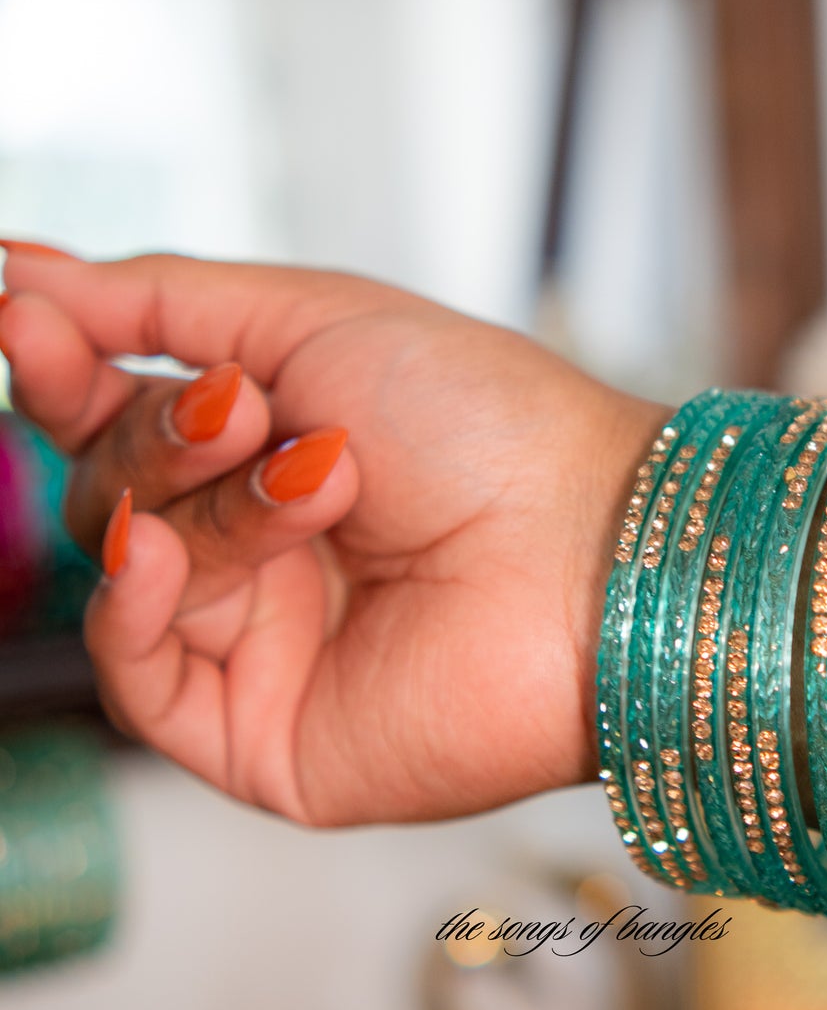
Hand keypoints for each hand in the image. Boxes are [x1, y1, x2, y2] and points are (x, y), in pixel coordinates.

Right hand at [0, 245, 664, 824]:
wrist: (586, 544)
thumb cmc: (487, 424)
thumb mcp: (312, 317)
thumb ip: (157, 300)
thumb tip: (20, 271)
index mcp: (267, 448)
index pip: (114, 408)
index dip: (62, 362)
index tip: (17, 310)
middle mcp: (252, 547)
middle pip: (104, 481)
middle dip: (160, 435)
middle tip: (246, 411)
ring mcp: (253, 644)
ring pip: (122, 559)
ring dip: (204, 503)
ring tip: (318, 478)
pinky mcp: (257, 737)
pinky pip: (135, 675)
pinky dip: (128, 603)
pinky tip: (154, 554)